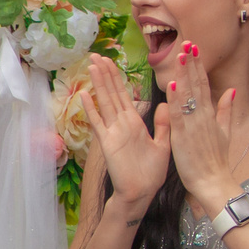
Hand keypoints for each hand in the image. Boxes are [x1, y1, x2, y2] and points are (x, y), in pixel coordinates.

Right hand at [79, 54, 169, 220]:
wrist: (141, 194)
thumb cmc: (151, 173)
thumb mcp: (163, 145)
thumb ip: (163, 124)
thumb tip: (164, 103)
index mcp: (135, 123)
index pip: (125, 94)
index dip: (118, 77)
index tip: (111, 61)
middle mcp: (122, 124)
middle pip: (112, 93)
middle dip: (105, 74)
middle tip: (96, 55)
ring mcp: (113, 132)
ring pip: (105, 102)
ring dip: (98, 84)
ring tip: (91, 66)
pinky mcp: (108, 143)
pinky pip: (98, 123)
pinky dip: (91, 109)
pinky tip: (84, 95)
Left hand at [164, 44, 241, 208]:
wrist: (213, 181)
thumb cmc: (215, 159)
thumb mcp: (225, 131)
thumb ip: (226, 110)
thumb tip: (232, 90)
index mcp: (209, 113)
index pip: (203, 84)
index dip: (198, 66)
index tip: (193, 48)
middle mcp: (202, 115)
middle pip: (197, 84)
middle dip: (192, 63)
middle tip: (187, 42)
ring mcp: (193, 124)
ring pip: (188, 95)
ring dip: (184, 74)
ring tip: (181, 55)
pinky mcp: (184, 136)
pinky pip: (179, 114)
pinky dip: (176, 100)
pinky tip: (172, 85)